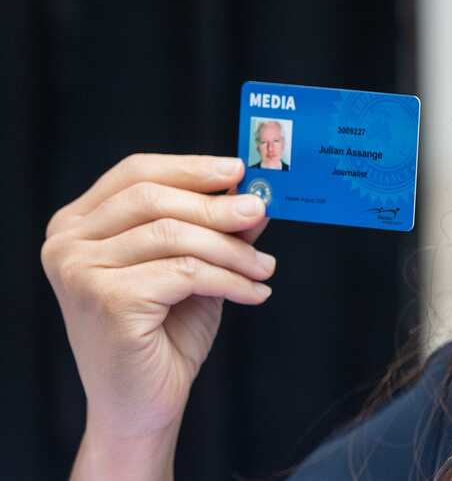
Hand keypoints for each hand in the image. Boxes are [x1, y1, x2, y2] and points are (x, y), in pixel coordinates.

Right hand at [41, 154, 274, 477]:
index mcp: (78, 224)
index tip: (237, 170)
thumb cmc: (163, 334)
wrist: (141, 405)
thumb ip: (215, 228)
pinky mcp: (105, 300)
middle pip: (154, 198)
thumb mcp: (194, 266)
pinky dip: (229, 279)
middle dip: (216, 206)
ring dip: (232, 249)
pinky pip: (184, 272)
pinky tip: (254, 293)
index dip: (190, 167)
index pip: (135, 173)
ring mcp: (79, 271)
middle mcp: (67, 243)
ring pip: (174, 235)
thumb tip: (251, 194)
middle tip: (261, 213)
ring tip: (264, 267)